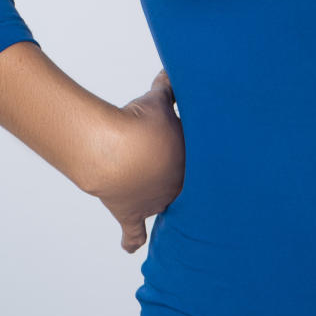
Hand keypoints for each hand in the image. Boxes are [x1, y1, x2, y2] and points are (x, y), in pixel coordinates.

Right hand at [87, 68, 185, 253]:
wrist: (115, 152)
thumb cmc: (140, 124)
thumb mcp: (156, 101)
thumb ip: (167, 88)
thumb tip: (173, 67)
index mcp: (190, 160)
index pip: (201, 158)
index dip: (198, 150)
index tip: (200, 145)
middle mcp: (177, 186)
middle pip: (185, 183)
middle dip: (183, 174)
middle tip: (178, 165)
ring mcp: (155, 202)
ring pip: (165, 205)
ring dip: (164, 199)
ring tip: (166, 194)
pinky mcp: (130, 214)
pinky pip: (133, 234)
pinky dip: (131, 241)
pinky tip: (131, 248)